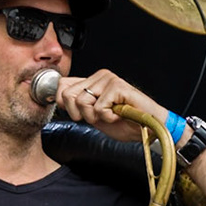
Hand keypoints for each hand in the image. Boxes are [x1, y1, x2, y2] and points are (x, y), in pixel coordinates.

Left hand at [55, 70, 175, 145]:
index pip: (63, 85)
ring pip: (82, 102)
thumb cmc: (124, 122)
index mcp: (92, 81)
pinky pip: (99, 108)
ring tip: (111, 115)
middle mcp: (100, 76)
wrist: (148, 129)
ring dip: (96, 117)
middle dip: (80, 114)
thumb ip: (78, 105)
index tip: (76, 114)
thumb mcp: (93, 115)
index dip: (63, 103)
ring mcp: (109, 79)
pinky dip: (108, 117)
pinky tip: (119, 114)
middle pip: (68, 95)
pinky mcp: (118, 86)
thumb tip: (57, 98)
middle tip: (97, 117)